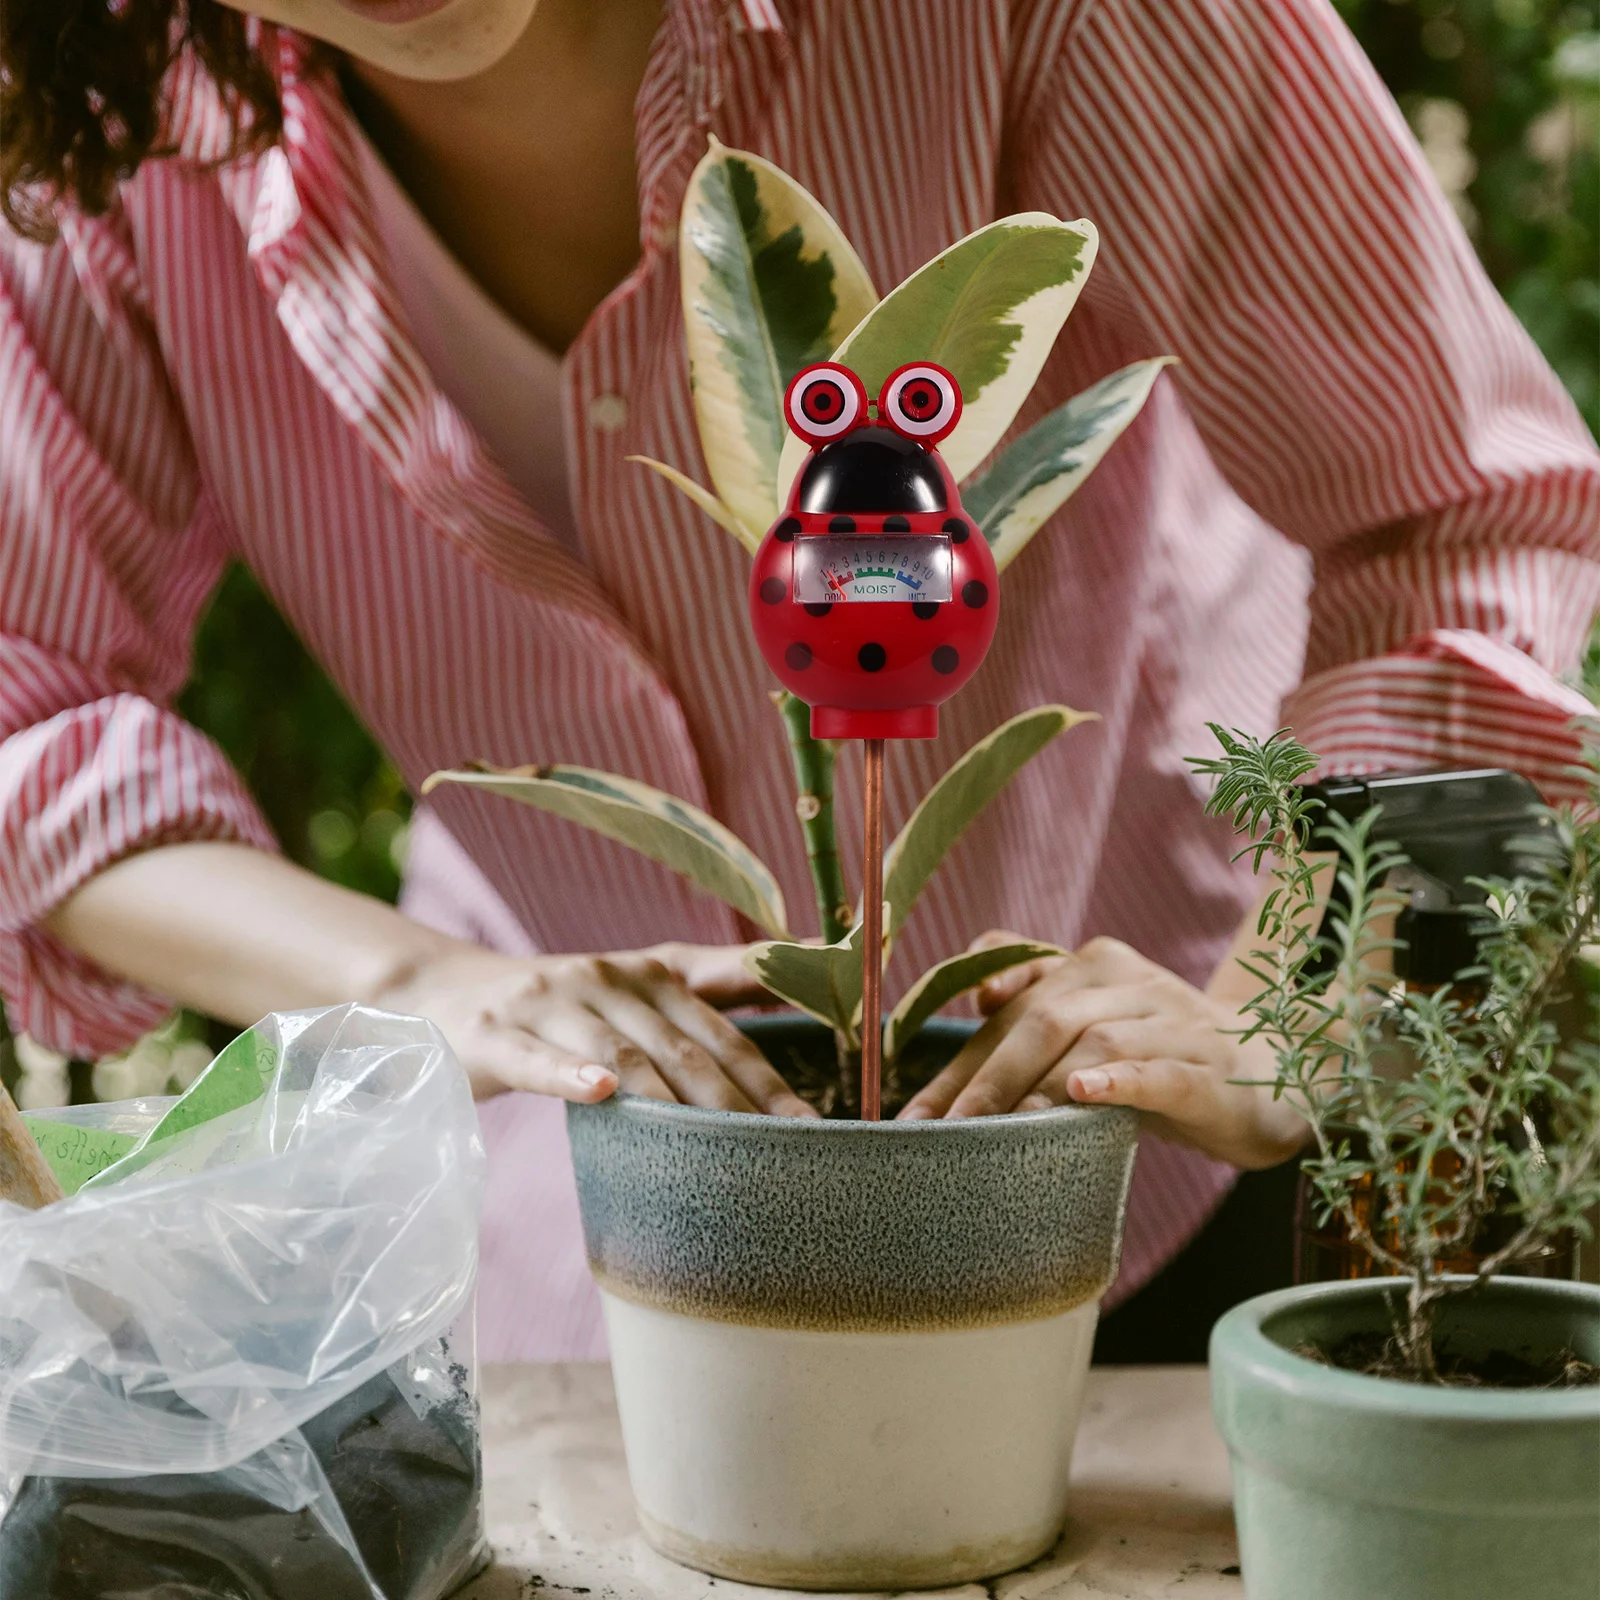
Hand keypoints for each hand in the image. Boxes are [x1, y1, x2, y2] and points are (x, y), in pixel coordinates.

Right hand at [374, 942, 814, 1115]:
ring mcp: (552, 1003)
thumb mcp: (637, 987)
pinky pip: (539, 1059)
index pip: (722, 1031)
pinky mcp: (498, 1033)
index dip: (768, 1078)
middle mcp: (609, 979)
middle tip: (779, 1156)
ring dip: (671, 1103)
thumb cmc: (563, 1001)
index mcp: (651, 974)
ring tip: (713, 1148)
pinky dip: (571, 1076)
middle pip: (684, 1049)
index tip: (812, 1124)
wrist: (444, 993)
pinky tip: (602, 1096)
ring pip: (623, 1058)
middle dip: (735, 1105)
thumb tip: (798, 977)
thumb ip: (712, 988)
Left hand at [895, 932, 1309, 1167]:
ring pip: (1095, 1042)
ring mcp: (1174, 1021)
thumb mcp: (1092, 1026)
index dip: (958, 1062)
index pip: (1009, 1008)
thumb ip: (1031, 1018)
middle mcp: (1130, 981)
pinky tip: (1083, 1095)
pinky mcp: (1211, 1067)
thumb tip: (966, 1023)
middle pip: (1044, 1019)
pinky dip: (1119, 1080)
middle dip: (987, 1078)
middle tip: (948, 1132)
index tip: (914, 1116)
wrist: (1274, 1071)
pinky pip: (1160, 1069)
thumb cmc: (1159, 1055)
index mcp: (1091, 965)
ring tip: (1001, 1130)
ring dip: (1040, 1088)